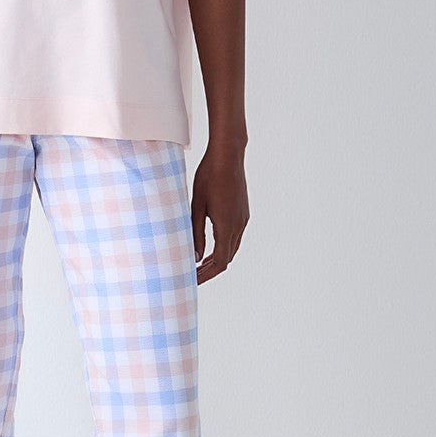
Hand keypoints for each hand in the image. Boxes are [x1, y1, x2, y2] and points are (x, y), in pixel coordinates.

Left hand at [191, 144, 248, 283]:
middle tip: (193, 276)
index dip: (206, 275)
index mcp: (226, 227)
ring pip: (232, 248)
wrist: (228, 155)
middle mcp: (239, 226)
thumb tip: (195, 257)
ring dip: (217, 258)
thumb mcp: (196, 206)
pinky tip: (211, 244)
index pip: (219, 262)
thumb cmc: (209, 177)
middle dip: (210, 270)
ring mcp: (243, 219)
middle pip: (227, 258)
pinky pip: (235, 236)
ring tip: (199, 264)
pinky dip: (223, 246)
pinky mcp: (243, 212)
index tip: (192, 280)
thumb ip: (195, 233)